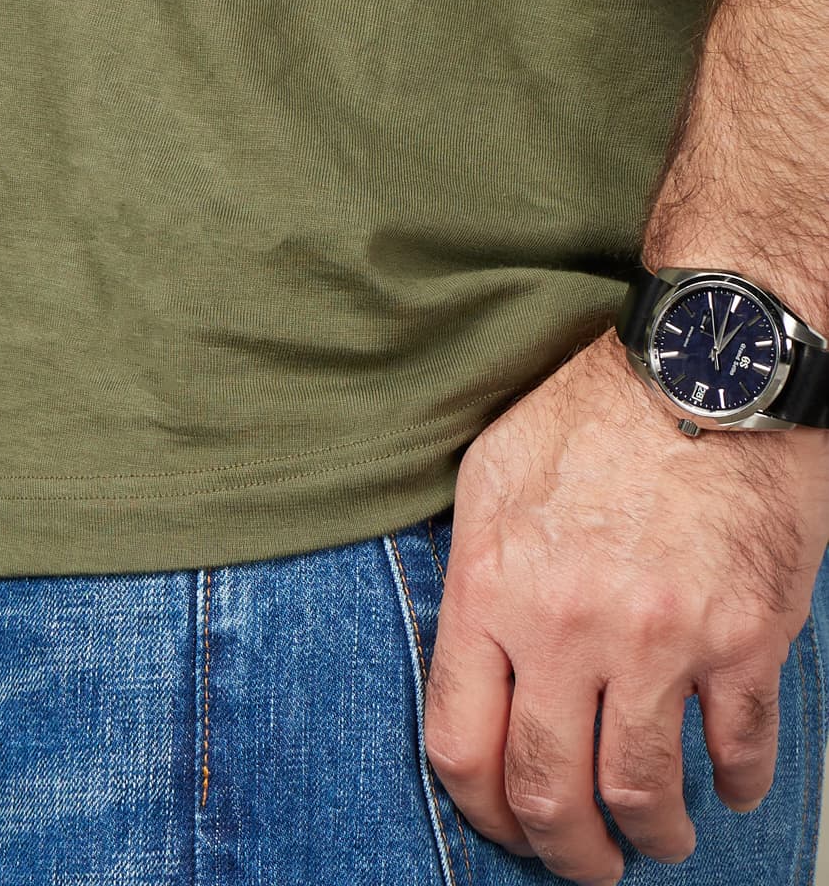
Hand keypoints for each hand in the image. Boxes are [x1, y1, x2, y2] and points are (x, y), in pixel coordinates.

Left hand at [424, 329, 828, 885]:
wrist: (702, 369)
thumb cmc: (590, 417)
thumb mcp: (489, 478)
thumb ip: (470, 576)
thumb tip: (471, 658)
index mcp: (493, 589)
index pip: (462, 745)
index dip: (480, 809)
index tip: (505, 824)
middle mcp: (568, 625)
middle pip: (550, 791)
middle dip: (566, 852)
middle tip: (585, 863)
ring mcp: (661, 637)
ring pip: (644, 790)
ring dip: (651, 835)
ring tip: (655, 837)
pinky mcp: (744, 635)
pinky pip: (739, 750)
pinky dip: (734, 786)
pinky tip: (724, 785)